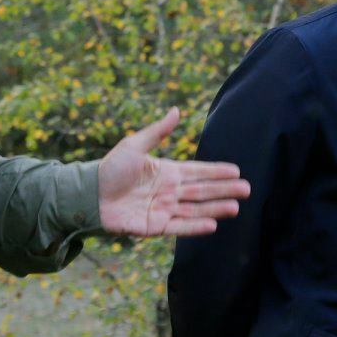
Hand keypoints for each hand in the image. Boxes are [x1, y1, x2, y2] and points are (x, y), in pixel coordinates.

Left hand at [97, 108, 250, 236]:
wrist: (89, 195)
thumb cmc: (109, 169)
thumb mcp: (134, 145)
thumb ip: (157, 131)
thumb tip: (176, 110)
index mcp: (167, 172)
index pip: (198, 172)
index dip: (216, 172)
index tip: (236, 170)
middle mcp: (169, 192)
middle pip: (202, 191)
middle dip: (224, 190)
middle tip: (247, 189)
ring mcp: (163, 210)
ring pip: (195, 209)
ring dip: (215, 208)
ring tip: (235, 207)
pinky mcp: (155, 227)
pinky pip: (180, 226)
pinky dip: (196, 226)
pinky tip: (213, 225)